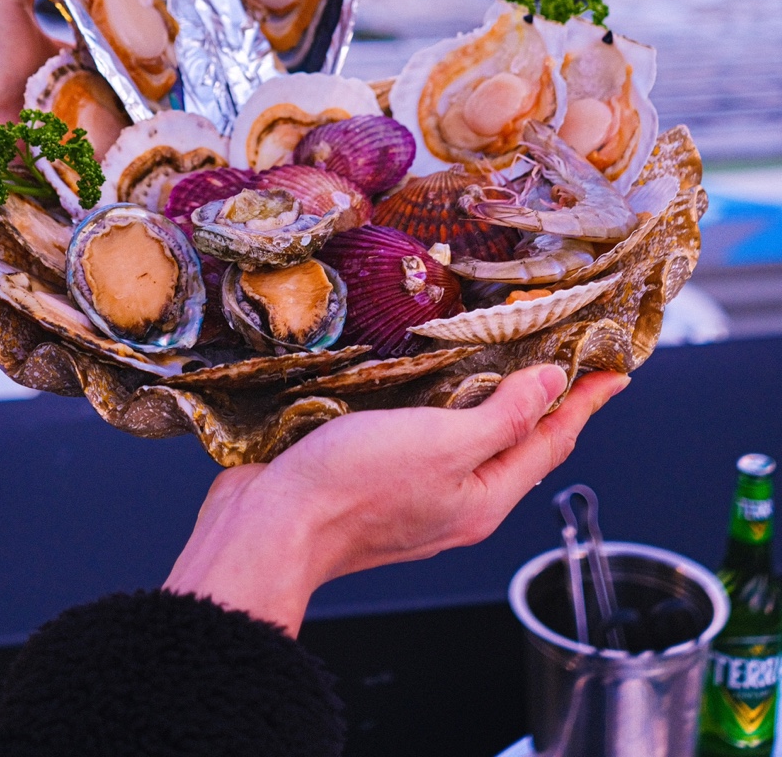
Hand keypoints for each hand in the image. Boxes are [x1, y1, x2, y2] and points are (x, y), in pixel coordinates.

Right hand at [166, 365, 628, 636]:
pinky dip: (450, 410)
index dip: (586, 402)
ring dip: (500, 405)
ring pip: (476, 444)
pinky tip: (435, 389)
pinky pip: (433, 441)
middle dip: (550, 404)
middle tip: (571, 360)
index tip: (615, 371)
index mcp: (484, 498)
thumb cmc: (354, 487)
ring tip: (514, 367)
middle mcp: (459, 501)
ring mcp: (419, 496)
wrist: (271, 528)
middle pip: (520, 447)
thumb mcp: (443, 443)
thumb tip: (552, 383)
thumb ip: (503, 416)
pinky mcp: (380, 482)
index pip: (552, 442)